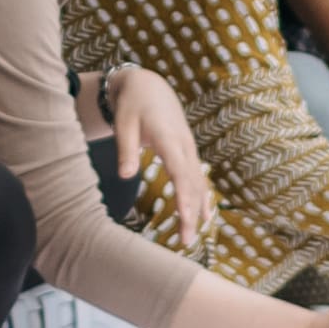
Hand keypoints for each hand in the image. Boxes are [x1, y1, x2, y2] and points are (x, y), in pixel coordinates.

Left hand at [106, 65, 215, 248]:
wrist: (149, 86)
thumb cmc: (133, 105)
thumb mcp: (124, 124)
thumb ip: (126, 150)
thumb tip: (125, 176)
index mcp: (168, 138)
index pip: (180, 171)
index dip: (184, 195)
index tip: (186, 218)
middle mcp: (184, 145)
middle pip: (192, 183)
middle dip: (191, 213)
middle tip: (185, 241)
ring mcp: (189, 149)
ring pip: (198, 183)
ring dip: (197, 210)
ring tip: (191, 237)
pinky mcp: (188, 152)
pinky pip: (198, 178)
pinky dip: (202, 197)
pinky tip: (205, 217)